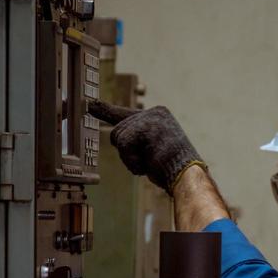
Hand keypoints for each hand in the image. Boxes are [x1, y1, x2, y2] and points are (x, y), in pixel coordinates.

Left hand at [89, 99, 205, 192]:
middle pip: (118, 132)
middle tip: (149, 160)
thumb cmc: (169, 167)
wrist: (187, 175)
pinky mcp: (146, 125)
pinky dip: (132, 160)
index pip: (123, 113)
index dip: (104, 110)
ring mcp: (150, 117)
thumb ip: (135, 139)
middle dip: (127, 153)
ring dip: (130, 158)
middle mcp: (154, 112)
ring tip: (151, 161)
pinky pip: (124, 144)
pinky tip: (148, 163)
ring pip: (118, 137)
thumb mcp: (150, 148)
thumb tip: (118, 137)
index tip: (90, 103)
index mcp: (157, 115)